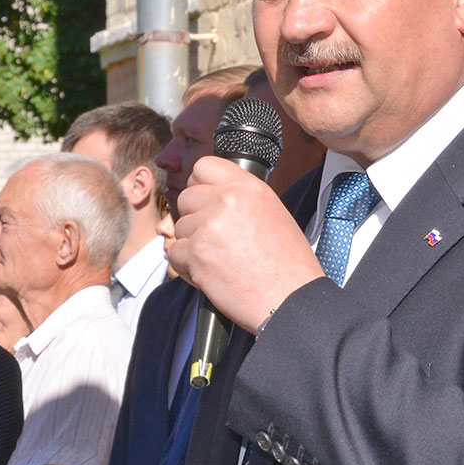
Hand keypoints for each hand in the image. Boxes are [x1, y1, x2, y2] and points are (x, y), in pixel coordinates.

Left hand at [166, 157, 322, 329]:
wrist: (289, 298)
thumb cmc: (287, 264)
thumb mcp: (272, 214)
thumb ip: (240, 199)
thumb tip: (213, 196)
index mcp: (248, 187)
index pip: (204, 166)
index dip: (200, 184)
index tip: (204, 199)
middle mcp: (226, 201)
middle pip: (186, 197)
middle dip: (194, 218)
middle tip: (215, 239)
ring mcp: (208, 226)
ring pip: (179, 228)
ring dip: (192, 245)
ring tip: (220, 261)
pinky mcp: (196, 253)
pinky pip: (174, 253)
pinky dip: (187, 266)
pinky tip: (210, 274)